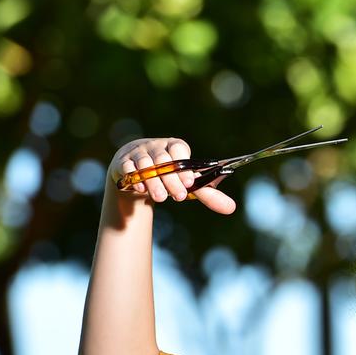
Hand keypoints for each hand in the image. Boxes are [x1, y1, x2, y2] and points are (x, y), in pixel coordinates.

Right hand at [107, 137, 235, 214]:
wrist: (137, 171)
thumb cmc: (169, 175)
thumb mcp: (187, 183)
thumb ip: (207, 194)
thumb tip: (231, 208)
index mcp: (175, 146)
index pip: (179, 150)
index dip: (184, 166)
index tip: (190, 182)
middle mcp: (157, 146)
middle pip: (163, 160)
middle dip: (171, 179)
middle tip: (179, 196)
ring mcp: (139, 153)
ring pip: (145, 164)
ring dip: (153, 181)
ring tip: (160, 197)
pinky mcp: (124, 162)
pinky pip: (128, 168)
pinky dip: (135, 178)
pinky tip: (141, 190)